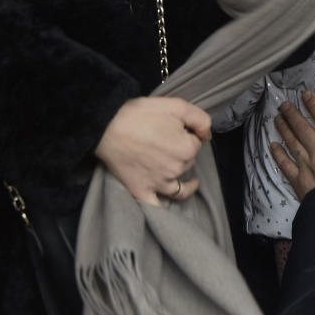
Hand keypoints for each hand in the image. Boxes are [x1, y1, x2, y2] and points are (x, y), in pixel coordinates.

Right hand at [94, 97, 211, 205]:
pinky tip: (168, 202)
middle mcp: (176, 169)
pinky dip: (164, 208)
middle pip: (188, 163)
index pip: (196, 144)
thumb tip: (207, 135)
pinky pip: (158, 207)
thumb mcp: (177, 106)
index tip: (174, 129)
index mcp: (187, 149)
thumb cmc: (140, 114)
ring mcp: (159, 183)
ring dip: (180, 177)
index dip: (187, 135)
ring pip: (179, 184)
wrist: (106, 126)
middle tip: (166, 142)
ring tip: (177, 171)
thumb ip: (200, 119)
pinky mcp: (142, 192)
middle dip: (182, 153)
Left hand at [269, 91, 314, 199]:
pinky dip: (277, 153)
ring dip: (284, 128)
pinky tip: (273, 145)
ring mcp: (306, 166)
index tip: (306, 95)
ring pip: (291, 142)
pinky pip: (284, 164)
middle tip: (284, 103)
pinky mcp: (298, 181)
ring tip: (277, 117)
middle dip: (293, 114)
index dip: (314, 105)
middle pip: (303, 128)